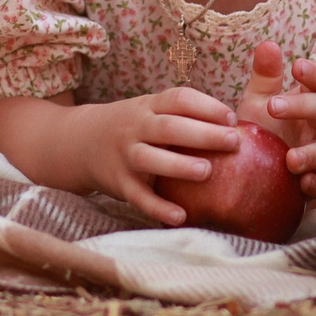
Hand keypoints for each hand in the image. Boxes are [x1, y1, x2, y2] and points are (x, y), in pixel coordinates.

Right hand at [82, 88, 240, 225]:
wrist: (81, 142)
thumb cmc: (134, 127)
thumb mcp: (151, 110)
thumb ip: (184, 115)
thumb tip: (234, 127)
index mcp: (149, 105)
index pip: (179, 99)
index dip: (207, 107)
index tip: (232, 118)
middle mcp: (135, 127)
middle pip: (168, 127)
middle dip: (202, 134)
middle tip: (233, 142)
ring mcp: (125, 155)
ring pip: (150, 159)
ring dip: (178, 166)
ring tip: (207, 171)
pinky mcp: (118, 183)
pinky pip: (138, 197)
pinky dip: (158, 208)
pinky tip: (181, 216)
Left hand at [234, 40, 315, 199]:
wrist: (260, 170)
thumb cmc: (265, 130)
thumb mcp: (260, 101)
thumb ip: (265, 76)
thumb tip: (268, 44)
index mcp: (309, 103)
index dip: (315, 74)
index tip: (297, 66)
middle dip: (303, 106)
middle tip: (274, 106)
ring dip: (309, 154)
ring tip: (290, 159)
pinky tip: (302, 183)